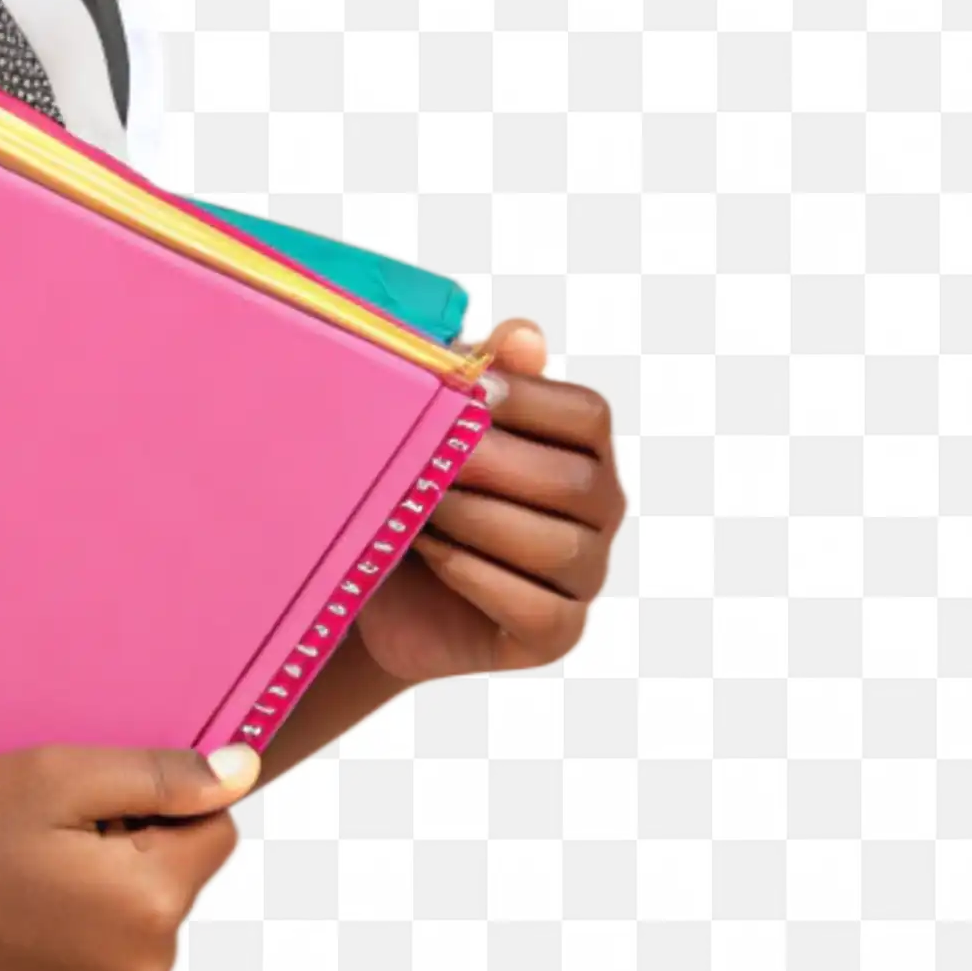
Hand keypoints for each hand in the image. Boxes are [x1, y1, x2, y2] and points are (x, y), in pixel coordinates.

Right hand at [0, 743, 261, 970]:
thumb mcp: (56, 775)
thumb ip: (162, 776)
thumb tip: (244, 773)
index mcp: (149, 903)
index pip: (215, 835)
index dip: (156, 809)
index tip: (88, 812)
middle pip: (170, 893)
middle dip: (127, 863)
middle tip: (40, 847)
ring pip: (130, 944)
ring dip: (95, 916)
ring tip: (14, 893)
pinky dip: (60, 964)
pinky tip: (1, 938)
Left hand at [351, 317, 627, 689]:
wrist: (371, 583)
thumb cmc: (411, 487)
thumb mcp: (433, 422)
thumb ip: (478, 372)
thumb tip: (524, 336)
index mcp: (582, 448)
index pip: (589, 414)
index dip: (528, 396)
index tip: (463, 389)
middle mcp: (600, 511)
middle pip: (574, 481)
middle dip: (490, 463)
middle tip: (423, 454)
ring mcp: (586, 576)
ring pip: (556, 547)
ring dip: (476, 520)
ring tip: (418, 507)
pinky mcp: (558, 634)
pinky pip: (537, 609)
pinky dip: (476, 577)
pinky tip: (432, 555)